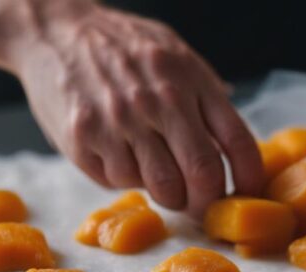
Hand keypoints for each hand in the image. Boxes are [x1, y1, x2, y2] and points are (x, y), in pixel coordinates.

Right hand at [12, 2, 263, 217]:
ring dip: (165, 192)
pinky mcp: (83, 139)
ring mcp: (119, 121)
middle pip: (203, 175)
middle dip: (208, 203)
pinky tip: (117, 152)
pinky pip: (118, 181)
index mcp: (190, 80)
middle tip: (201, 206)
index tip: (244, 194)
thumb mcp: (177, 56)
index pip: (237, 142)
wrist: (56, 30)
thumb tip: (237, 147)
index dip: (249, 179)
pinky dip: (124, 177)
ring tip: (155, 170)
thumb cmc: (123, 47)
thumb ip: (208, 96)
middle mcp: (159, 101)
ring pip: (161, 189)